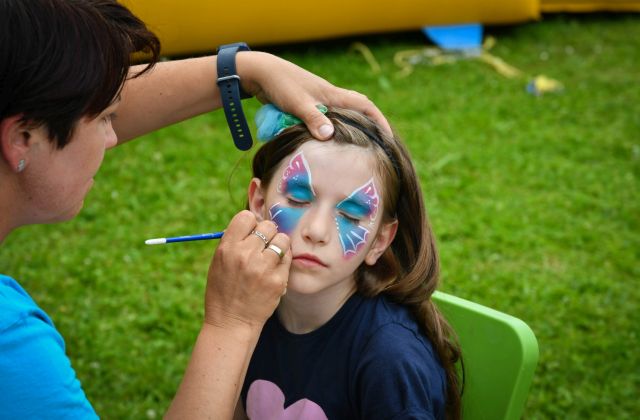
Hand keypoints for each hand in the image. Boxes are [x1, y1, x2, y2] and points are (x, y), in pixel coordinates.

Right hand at [204, 210, 290, 329]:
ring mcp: (263, 268)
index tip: (251, 233)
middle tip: (263, 246)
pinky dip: (283, 261)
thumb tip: (255, 223)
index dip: (251, 224)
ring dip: (279, 246)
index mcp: (227, 248)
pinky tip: (274, 270)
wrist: (231, 322)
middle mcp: (245, 254)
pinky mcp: (278, 280)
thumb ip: (234, 242)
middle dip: (267, 234)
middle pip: (267, 226)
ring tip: (271, 257)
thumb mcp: (219, 262)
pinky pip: (288, 258)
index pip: (246, 217)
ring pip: (282, 240)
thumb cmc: (223, 290)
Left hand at [237, 51, 391, 139]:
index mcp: (333, 95)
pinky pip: (326, 120)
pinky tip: (328, 144)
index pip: (365, 107)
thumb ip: (313, 119)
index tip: (388, 139)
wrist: (261, 73)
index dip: (379, 122)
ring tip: (355, 149)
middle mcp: (330, 98)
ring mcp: (319, 102)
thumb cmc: (281, 84)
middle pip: (358, 111)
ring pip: (342, 116)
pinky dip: (331, 130)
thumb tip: (329, 136)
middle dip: (369, 127)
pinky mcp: (308, 107)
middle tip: (375, 147)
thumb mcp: (297, 103)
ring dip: (350, 129)